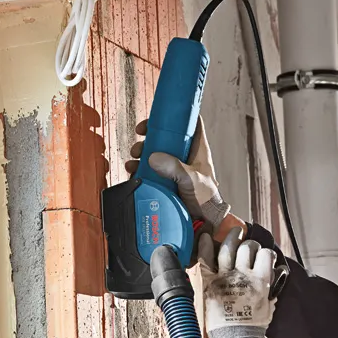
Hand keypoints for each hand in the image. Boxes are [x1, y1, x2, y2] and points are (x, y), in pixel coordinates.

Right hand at [126, 117, 231, 231]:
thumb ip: (175, 168)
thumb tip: (153, 157)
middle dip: (150, 135)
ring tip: (134, 159)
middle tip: (140, 139)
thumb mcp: (192, 179)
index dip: (175, 116)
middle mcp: (183, 155)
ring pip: (154, 152)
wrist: (202, 221)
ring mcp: (172, 168)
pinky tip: (132, 171)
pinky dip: (138, 169)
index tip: (160, 116)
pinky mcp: (163, 180)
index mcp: (196, 149)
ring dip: (141, 153)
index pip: (190, 123)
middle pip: (165, 136)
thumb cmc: (205, 198)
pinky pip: (148, 170)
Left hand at [198, 227, 277, 337]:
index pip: (265, 255)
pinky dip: (204, 246)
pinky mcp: (210, 282)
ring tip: (235, 233)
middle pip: (247, 248)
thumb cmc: (253, 326)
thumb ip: (271, 288)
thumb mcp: (269, 305)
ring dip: (232, 237)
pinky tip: (204, 236)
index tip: (264, 254)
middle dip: (249, 244)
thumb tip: (274, 276)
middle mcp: (243, 275)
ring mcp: (225, 277)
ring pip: (228, 248)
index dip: (265, 252)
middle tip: (248, 246)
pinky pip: (205, 259)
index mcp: (260, 281)